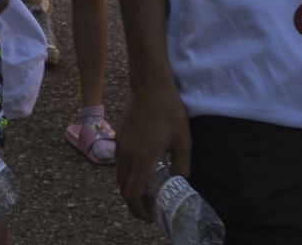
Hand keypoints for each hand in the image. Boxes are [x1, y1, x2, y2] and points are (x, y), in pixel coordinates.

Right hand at [117, 80, 191, 220]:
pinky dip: (127, 175)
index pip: (132, 195)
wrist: (149, 85)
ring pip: (120, 177)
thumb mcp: (183, 140)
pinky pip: (119, 164)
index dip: (139, 211)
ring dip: (130, 189)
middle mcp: (127, 155)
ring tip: (147, 191)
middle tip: (150, 207)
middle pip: (124, 190)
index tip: (150, 216)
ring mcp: (120, 146)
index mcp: (143, 159)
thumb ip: (181, 165)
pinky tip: (142, 170)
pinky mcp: (118, 137)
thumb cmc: (169, 111)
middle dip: (135, 203)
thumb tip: (182, 183)